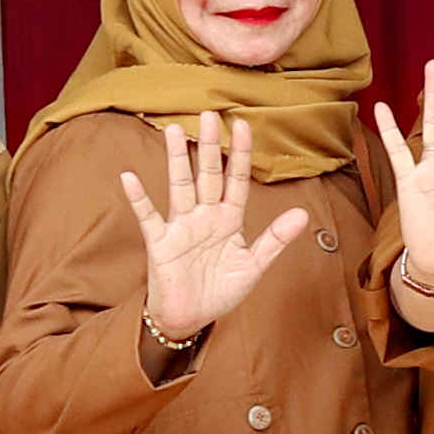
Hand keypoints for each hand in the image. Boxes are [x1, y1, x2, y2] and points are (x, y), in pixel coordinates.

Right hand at [120, 110, 315, 345]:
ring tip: (173, 130)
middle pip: (208, 175)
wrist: (191, 319)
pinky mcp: (161, 243)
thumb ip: (275, 240)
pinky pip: (148, 217)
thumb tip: (303, 214)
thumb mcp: (253, 266)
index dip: (240, 154)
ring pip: (180, 187)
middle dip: (210, 146)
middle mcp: (205, 217)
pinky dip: (139, 198)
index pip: (237, 180)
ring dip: (176, 160)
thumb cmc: (220, 291)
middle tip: (210, 114)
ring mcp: (181, 227)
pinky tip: (130, 177)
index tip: (243, 125)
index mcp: (229, 220)